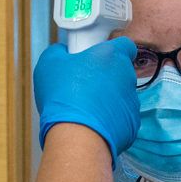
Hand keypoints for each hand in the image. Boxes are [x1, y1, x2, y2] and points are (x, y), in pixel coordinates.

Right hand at [34, 38, 140, 160]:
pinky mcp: (131, 125)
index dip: (113, 50)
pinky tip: (93, 125)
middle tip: (83, 86)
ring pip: (121, 97)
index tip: (99, 57)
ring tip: (85, 109)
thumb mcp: (48, 63)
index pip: (125, 45)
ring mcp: (132, 102)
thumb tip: (61, 51)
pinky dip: (109, 120)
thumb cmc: (64, 96)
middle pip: (120, 72)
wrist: (76, 136)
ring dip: (107, 100)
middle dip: (105, 77)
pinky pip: (121, 118)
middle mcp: (127, 77)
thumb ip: (58, 51)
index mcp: (112, 56)